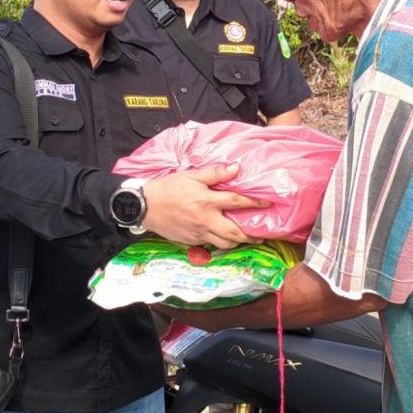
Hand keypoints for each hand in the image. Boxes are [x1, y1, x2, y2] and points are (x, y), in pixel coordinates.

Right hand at [143, 164, 266, 248]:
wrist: (145, 206)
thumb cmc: (169, 188)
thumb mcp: (192, 176)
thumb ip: (215, 173)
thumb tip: (236, 168)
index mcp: (207, 201)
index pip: (237, 202)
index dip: (254, 203)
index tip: (267, 204)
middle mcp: (206, 220)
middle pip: (235, 232)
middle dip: (251, 235)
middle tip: (262, 235)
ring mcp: (199, 233)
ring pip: (225, 243)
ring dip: (238, 242)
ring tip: (247, 239)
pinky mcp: (192, 241)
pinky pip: (211, 245)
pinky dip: (221, 243)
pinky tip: (226, 239)